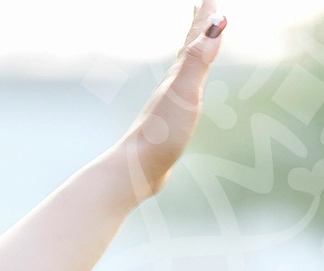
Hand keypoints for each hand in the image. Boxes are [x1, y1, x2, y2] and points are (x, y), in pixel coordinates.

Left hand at [126, 6, 227, 195]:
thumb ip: (200, 58)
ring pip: (185, 70)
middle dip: (198, 26)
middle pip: (188, 48)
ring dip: (192, 52)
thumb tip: (218, 22)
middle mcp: (173, 84)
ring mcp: (170, 104)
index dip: (206, 16)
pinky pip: (183, 94)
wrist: (136, 171)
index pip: (196, 37)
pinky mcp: (170, 125)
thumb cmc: (162, 133)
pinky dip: (188, 83)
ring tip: (196, 44)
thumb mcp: (185, 90)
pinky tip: (186, 90)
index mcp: (179, 74)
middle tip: (203, 7)